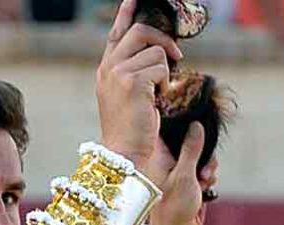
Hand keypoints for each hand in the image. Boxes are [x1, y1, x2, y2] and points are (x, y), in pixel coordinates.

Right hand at [96, 0, 182, 169]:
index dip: (126, 13)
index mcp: (106, 69)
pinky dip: (166, 84)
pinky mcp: (133, 82)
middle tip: (177, 56)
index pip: (117, 33)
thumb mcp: (127, 95)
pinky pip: (161, 68)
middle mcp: (109, 67)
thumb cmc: (131, 128)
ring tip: (157, 94)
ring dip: (165, 73)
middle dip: (163, 40)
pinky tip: (157, 100)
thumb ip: (135, 72)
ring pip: (156, 53)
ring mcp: (118, 73)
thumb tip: (161, 53)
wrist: (124, 152)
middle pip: (140, 32)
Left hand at [148, 122, 217, 224]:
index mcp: (157, 156)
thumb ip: (191, 149)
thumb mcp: (185, 174)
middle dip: (202, 150)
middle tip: (206, 166)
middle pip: (186, 141)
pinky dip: (206, 175)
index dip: (183, 125)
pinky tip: (208, 186)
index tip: (198, 125)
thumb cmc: (174, 206)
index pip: (166, 129)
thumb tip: (195, 124)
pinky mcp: (185, 182)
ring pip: (196, 156)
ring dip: (206, 165)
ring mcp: (175, 171)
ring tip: (206, 179)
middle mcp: (164, 161)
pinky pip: (199, 170)